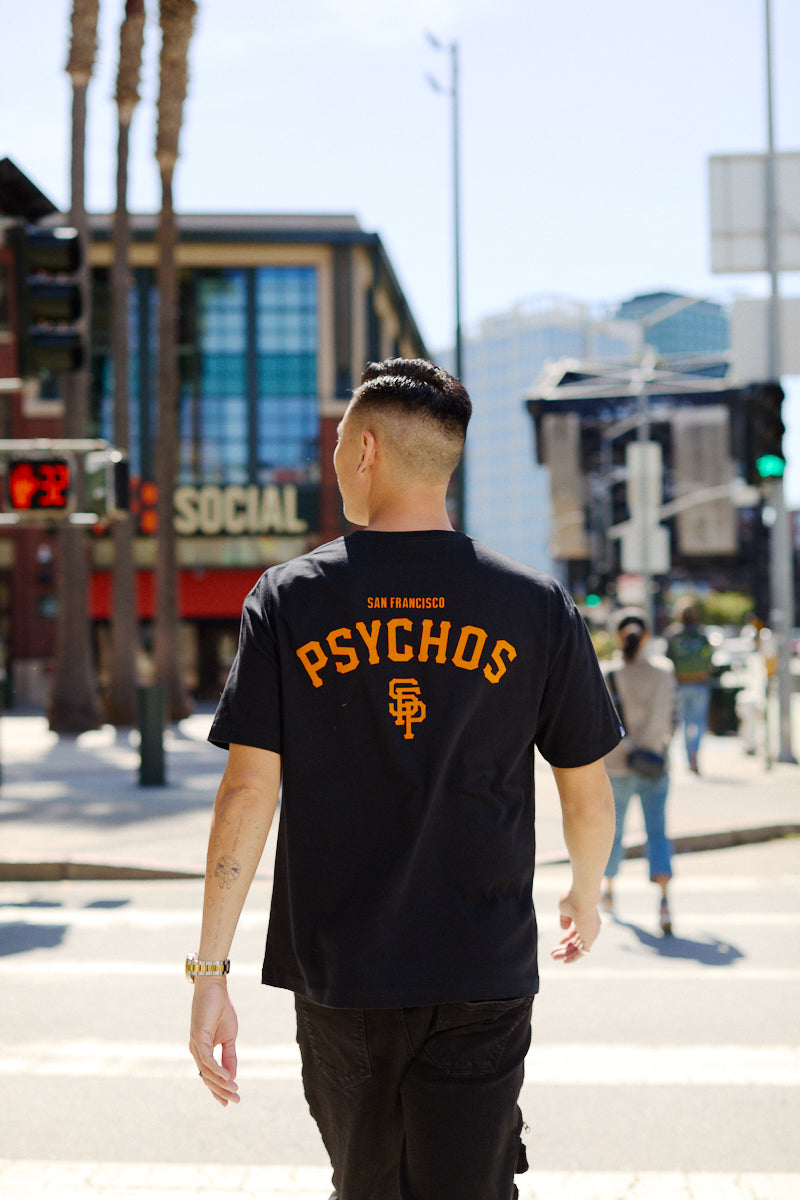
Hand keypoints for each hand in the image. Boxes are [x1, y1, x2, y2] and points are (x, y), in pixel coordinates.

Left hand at [189, 978, 239, 1105]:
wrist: (215, 988)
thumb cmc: (221, 1010)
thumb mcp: (230, 1037)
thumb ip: (229, 1056)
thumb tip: (232, 1076)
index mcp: (203, 1050)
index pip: (209, 1075)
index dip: (217, 1090)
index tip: (228, 1103)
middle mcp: (197, 1050)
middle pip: (207, 1077)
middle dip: (221, 1090)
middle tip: (235, 1100)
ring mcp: (196, 1044)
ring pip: (207, 1071)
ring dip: (221, 1083)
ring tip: (234, 1090)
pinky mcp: (198, 1037)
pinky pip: (207, 1059)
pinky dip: (216, 1069)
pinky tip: (227, 1077)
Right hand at [550, 890, 601, 964]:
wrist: (582, 897)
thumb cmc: (573, 899)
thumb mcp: (565, 909)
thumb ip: (564, 919)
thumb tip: (564, 929)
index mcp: (586, 918)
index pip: (577, 931)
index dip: (568, 938)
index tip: (559, 943)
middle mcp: (591, 927)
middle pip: (577, 941)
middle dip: (565, 947)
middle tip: (553, 953)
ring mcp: (591, 933)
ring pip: (578, 947)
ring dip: (566, 953)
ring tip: (554, 956)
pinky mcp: (590, 938)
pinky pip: (582, 952)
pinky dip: (573, 957)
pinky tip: (565, 961)